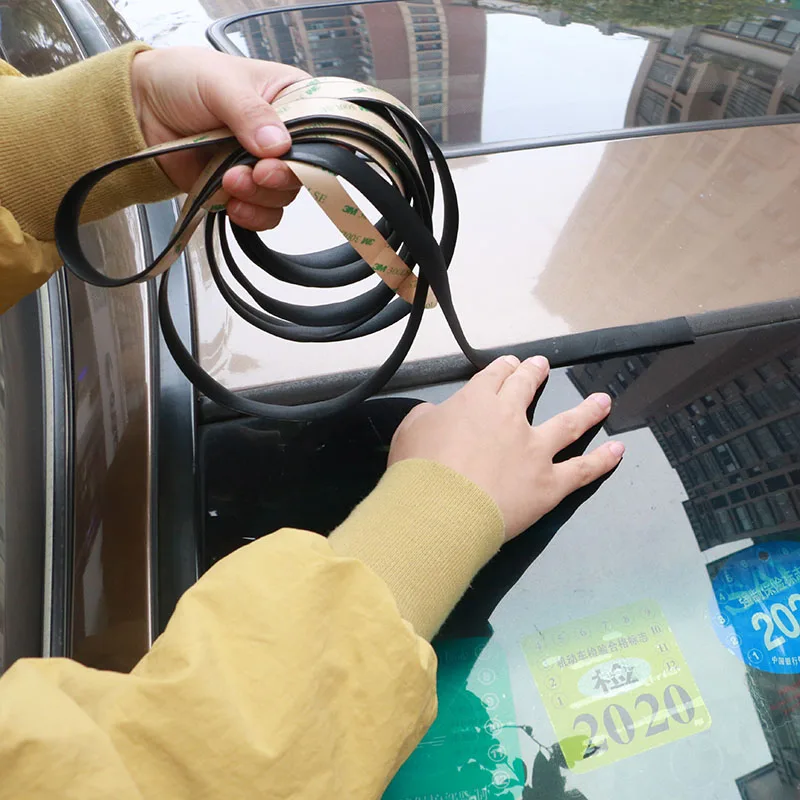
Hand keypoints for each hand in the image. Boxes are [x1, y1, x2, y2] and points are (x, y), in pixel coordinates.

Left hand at [130, 46, 307, 230]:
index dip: (316, 148)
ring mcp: (264, 164)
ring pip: (284, 196)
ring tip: (230, 180)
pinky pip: (264, 213)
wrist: (139, 112)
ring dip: (259, 196)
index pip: (324, 127)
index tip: (292, 156)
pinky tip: (232, 202)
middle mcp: (283, 134)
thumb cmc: (180, 81)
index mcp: (289, 97)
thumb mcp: (218, 83)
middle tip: (257, 172)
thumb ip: (249, 111)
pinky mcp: (245, 189)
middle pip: (306, 170)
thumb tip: (276, 143)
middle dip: (280, 177)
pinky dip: (250, 214)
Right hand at [388, 355, 624, 540]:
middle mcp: (511, 418)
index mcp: (477, 401)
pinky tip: (618, 450)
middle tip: (543, 367)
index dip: (504, 367)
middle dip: (536, 374)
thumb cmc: (419, 470)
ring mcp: (536, 450)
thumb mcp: (411, 430)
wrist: (440, 510)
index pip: (495, 376)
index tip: (511, 364)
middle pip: (529, 388)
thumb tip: (439, 415)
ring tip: (602, 400)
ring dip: (587, 410)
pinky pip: (582, 469)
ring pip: (568, 423)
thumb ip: (428, 416)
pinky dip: (603, 460)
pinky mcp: (550, 484)